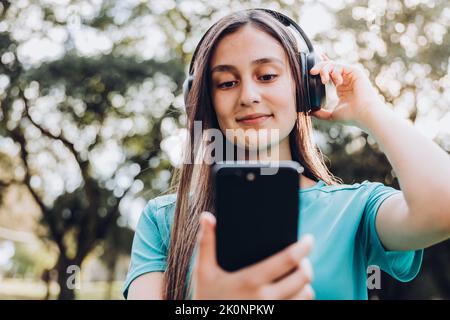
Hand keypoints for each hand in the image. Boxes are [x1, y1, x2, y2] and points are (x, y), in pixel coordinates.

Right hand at [192, 211, 314, 299]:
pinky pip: (299, 309)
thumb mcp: (203, 271)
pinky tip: (295, 292)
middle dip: (307, 264)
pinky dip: (301, 299)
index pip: (287, 260)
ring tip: (299, 275)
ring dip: (306, 284)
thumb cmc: (206, 298)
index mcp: (250, 281)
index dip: (303, 247)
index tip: (309, 239)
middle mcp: (265, 299)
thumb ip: (206, 243)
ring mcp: (272, 313)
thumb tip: (207, 216)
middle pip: (302, 278)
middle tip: (303, 257)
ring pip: (305, 296)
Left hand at [309, 54, 384, 126]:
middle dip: (319, 67)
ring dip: (325, 70)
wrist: (364, 114)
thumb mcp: (331, 115)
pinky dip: (335, 72)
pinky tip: (338, 82)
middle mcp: (345, 80)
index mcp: (341, 87)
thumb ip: (320, 113)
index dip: (322, 67)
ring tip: (324, 80)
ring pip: (333, 64)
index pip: (329, 74)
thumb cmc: (351, 116)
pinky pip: (340, 66)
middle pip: (329, 66)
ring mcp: (350, 75)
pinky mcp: (355, 71)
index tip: (312, 65)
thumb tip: (309, 113)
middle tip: (311, 72)